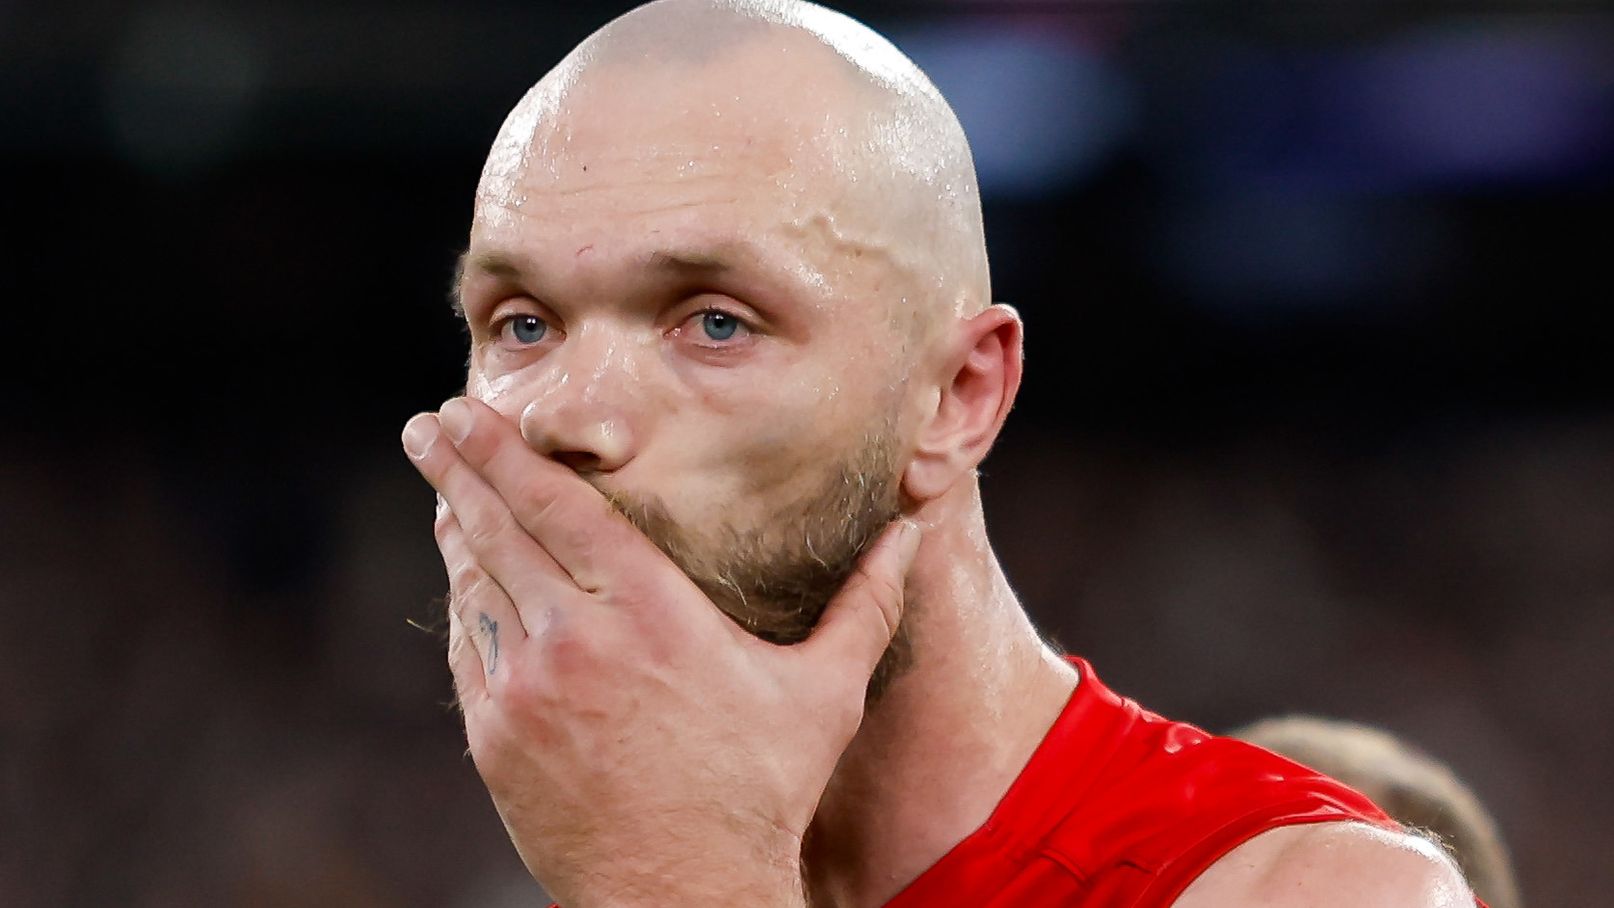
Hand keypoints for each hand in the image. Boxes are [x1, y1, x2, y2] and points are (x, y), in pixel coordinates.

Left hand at [402, 397, 919, 907]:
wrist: (683, 895)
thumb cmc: (761, 792)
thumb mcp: (825, 692)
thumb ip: (865, 604)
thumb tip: (910, 533)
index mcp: (651, 610)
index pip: (560, 505)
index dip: (507, 452)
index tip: (471, 413)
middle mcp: (576, 637)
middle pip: (500, 529)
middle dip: (459, 468)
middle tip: (431, 425)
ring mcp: (526, 689)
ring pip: (477, 585)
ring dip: (457, 529)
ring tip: (444, 489)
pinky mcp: (497, 738)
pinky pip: (471, 649)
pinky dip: (465, 602)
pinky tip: (464, 577)